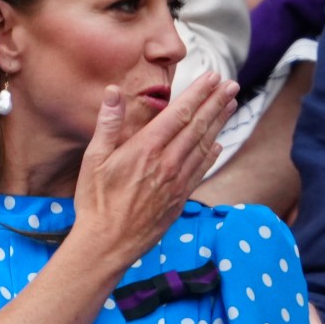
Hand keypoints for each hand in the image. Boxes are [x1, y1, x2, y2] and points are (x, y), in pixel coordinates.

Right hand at [71, 72, 238, 270]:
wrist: (107, 245)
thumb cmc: (95, 202)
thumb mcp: (93, 159)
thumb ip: (108, 123)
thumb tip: (112, 91)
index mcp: (146, 149)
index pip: (179, 114)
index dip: (198, 94)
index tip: (213, 78)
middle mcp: (167, 163)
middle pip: (198, 126)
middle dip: (216, 103)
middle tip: (231, 85)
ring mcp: (176, 182)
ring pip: (204, 146)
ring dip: (219, 123)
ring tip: (231, 105)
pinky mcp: (179, 199)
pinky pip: (200, 171)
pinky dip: (212, 154)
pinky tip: (218, 144)